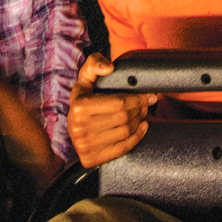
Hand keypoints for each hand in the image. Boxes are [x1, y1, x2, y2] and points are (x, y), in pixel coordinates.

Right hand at [66, 53, 153, 167]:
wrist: (72, 124)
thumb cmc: (84, 97)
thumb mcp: (85, 77)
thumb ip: (95, 63)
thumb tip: (109, 68)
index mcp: (80, 107)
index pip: (118, 103)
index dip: (138, 99)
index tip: (149, 95)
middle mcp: (80, 128)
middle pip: (124, 118)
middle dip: (140, 109)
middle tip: (147, 104)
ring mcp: (85, 145)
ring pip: (125, 132)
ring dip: (139, 121)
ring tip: (143, 113)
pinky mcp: (91, 158)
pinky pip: (122, 148)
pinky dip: (137, 138)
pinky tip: (142, 127)